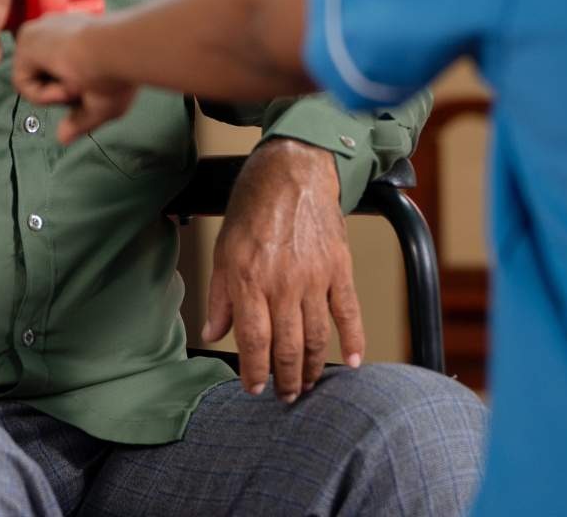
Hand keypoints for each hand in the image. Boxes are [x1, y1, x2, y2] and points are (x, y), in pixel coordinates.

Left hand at [12, 13, 139, 140]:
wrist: (120, 53)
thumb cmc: (121, 74)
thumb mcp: (103, 103)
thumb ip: (80, 119)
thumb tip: (63, 137)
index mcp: (77, 36)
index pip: (58, 67)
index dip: (69, 87)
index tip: (90, 86)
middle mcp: (56, 30)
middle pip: (44, 77)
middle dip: (63, 93)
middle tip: (86, 86)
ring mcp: (40, 33)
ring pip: (34, 83)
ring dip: (58, 95)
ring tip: (79, 81)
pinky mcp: (26, 40)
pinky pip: (23, 85)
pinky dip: (44, 94)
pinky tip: (66, 81)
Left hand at [203, 138, 364, 401]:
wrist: (294, 171)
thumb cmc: (254, 207)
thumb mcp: (224, 249)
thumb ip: (219, 295)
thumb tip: (213, 332)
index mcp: (249, 280)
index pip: (253, 341)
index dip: (254, 371)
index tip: (254, 388)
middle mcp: (282, 283)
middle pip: (288, 347)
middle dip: (286, 379)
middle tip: (285, 395)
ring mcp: (315, 278)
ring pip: (317, 337)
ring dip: (314, 367)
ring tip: (309, 383)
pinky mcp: (339, 268)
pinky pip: (348, 312)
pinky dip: (353, 339)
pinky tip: (354, 361)